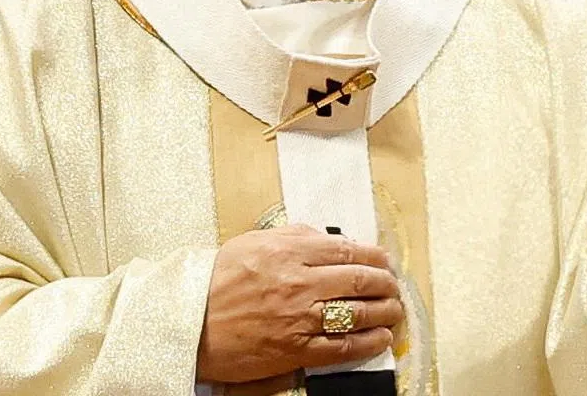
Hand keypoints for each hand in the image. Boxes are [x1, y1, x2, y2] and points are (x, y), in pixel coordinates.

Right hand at [196, 224, 402, 383]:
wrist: (192, 321)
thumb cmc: (220, 279)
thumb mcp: (255, 241)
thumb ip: (295, 236)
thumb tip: (329, 239)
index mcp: (290, 251)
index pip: (346, 251)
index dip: (374, 256)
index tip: (384, 259)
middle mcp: (300, 283)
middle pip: (359, 280)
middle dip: (385, 283)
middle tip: (394, 284)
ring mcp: (300, 318)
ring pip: (357, 313)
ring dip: (384, 311)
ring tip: (394, 309)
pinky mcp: (296, 350)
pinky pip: (342, 347)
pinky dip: (368, 342)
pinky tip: (381, 338)